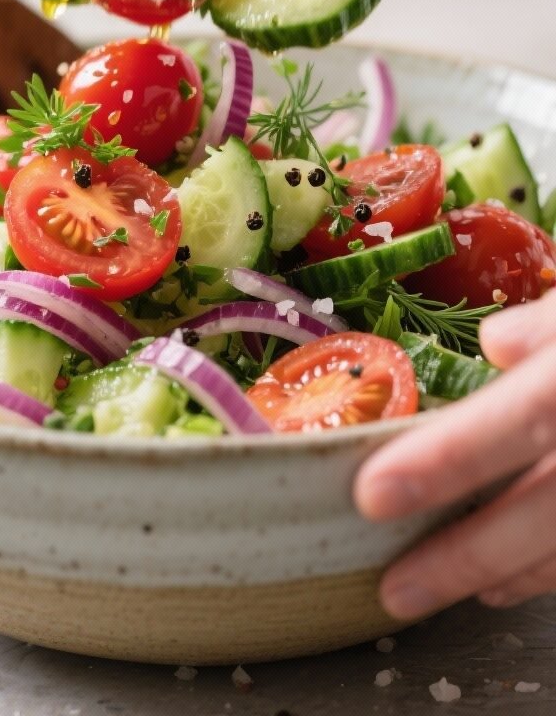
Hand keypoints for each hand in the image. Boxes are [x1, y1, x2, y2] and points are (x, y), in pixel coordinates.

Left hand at [354, 289, 555, 617]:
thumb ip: (549, 323)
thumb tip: (496, 343)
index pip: (524, 415)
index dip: (451, 459)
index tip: (374, 495)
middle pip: (546, 504)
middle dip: (468, 553)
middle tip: (393, 588)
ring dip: (502, 573)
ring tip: (426, 589)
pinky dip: (542, 573)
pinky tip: (500, 583)